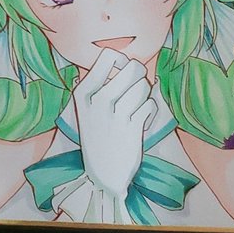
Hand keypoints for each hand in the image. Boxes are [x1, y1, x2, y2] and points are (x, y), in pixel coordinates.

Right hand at [72, 49, 157, 198]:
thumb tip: (120, 58)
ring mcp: (115, 116)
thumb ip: (99, 84)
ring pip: (143, 86)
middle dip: (138, 73)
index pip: (107, 57)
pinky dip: (150, 108)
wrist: (103, 175)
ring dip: (145, 92)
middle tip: (136, 83)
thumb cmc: (98, 136)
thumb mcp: (87, 109)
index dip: (120, 59)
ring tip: (139, 102)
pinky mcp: (132, 130)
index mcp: (82, 94)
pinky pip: (150, 105)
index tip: (121, 69)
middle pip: (130, 68)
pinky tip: (142, 117)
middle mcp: (97, 103)